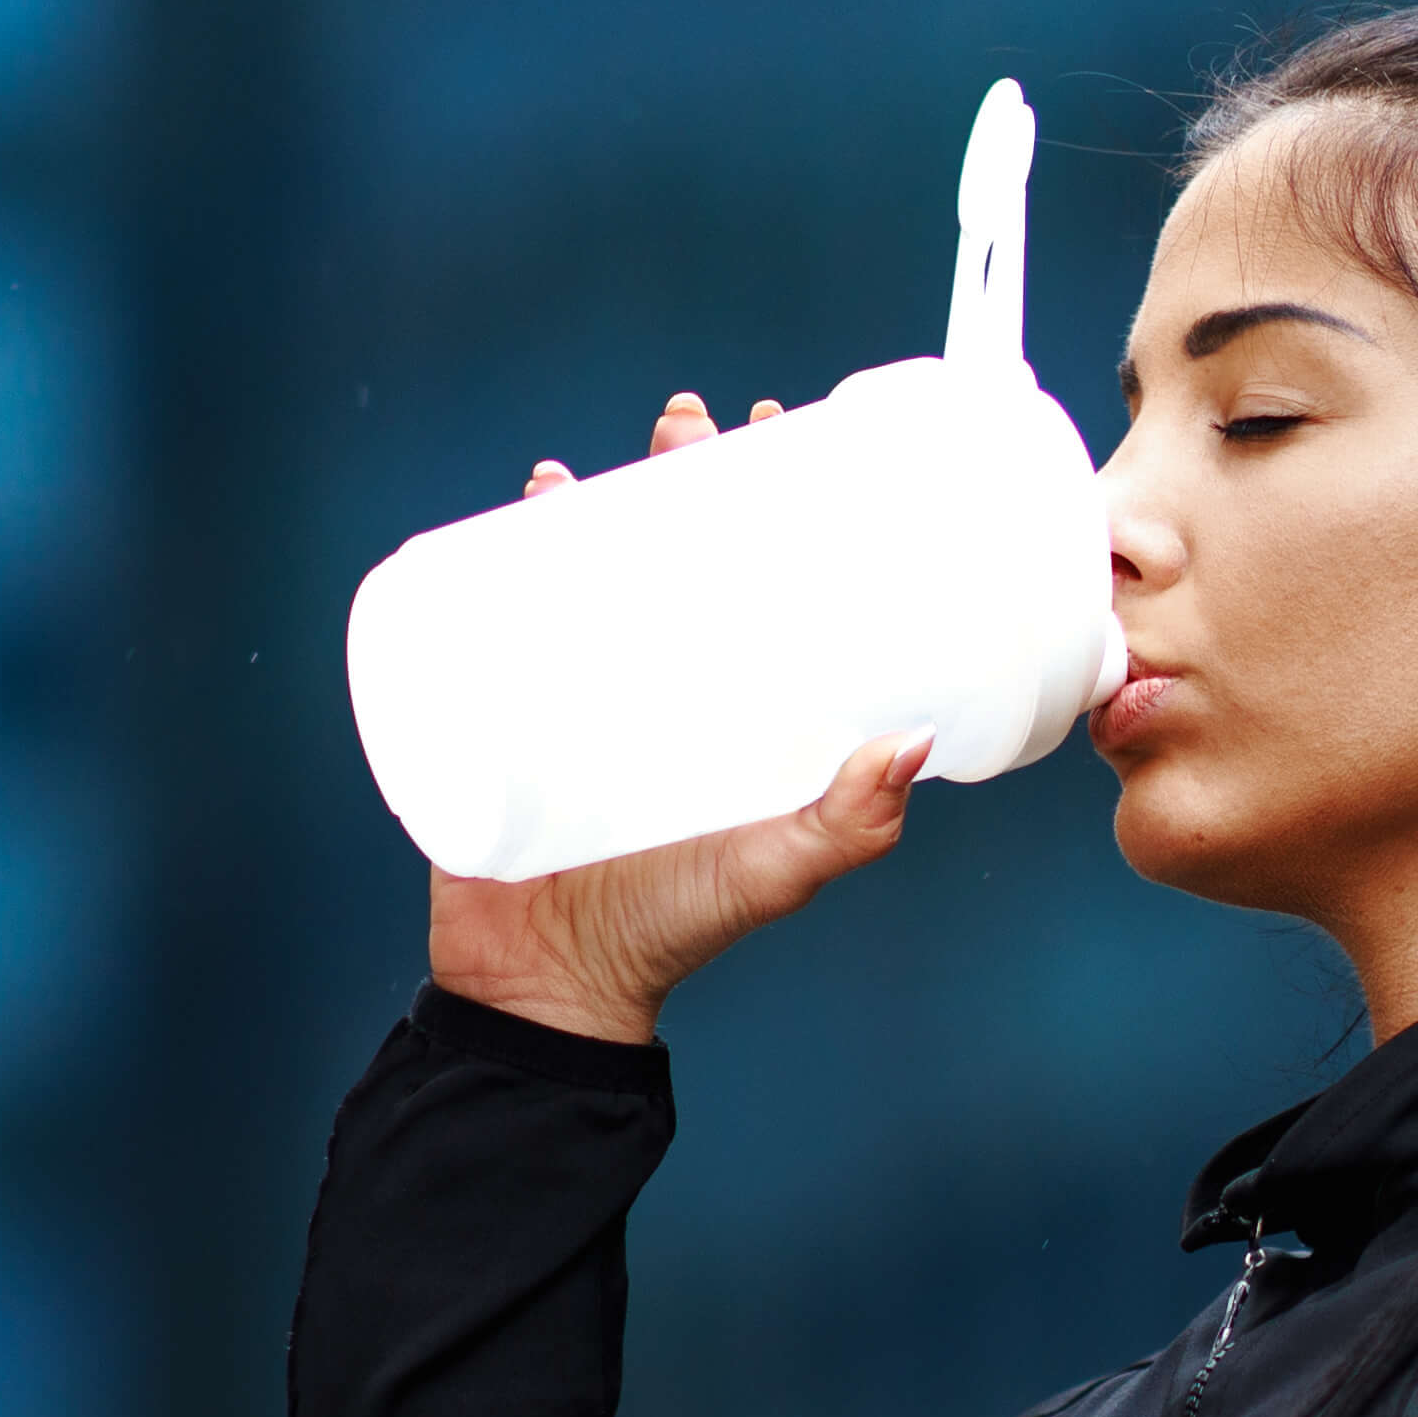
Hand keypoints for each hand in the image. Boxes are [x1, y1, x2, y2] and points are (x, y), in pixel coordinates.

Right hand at [423, 393, 910, 1045]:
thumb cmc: (670, 932)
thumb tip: (912, 744)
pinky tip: (528, 503)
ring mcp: (584, 688)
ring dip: (595, 493)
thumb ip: (846, 825)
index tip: (791, 430)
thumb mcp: (771, 871)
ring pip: (594, 562)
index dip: (777, 497)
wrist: (545, 992)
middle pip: (679, 544)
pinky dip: (507, 547)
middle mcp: (667, 679)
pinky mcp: (507, 710)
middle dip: (682, 469)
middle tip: (688, 424)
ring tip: (599, 462)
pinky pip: (504, 609)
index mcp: (738, 699)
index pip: (765, 570)